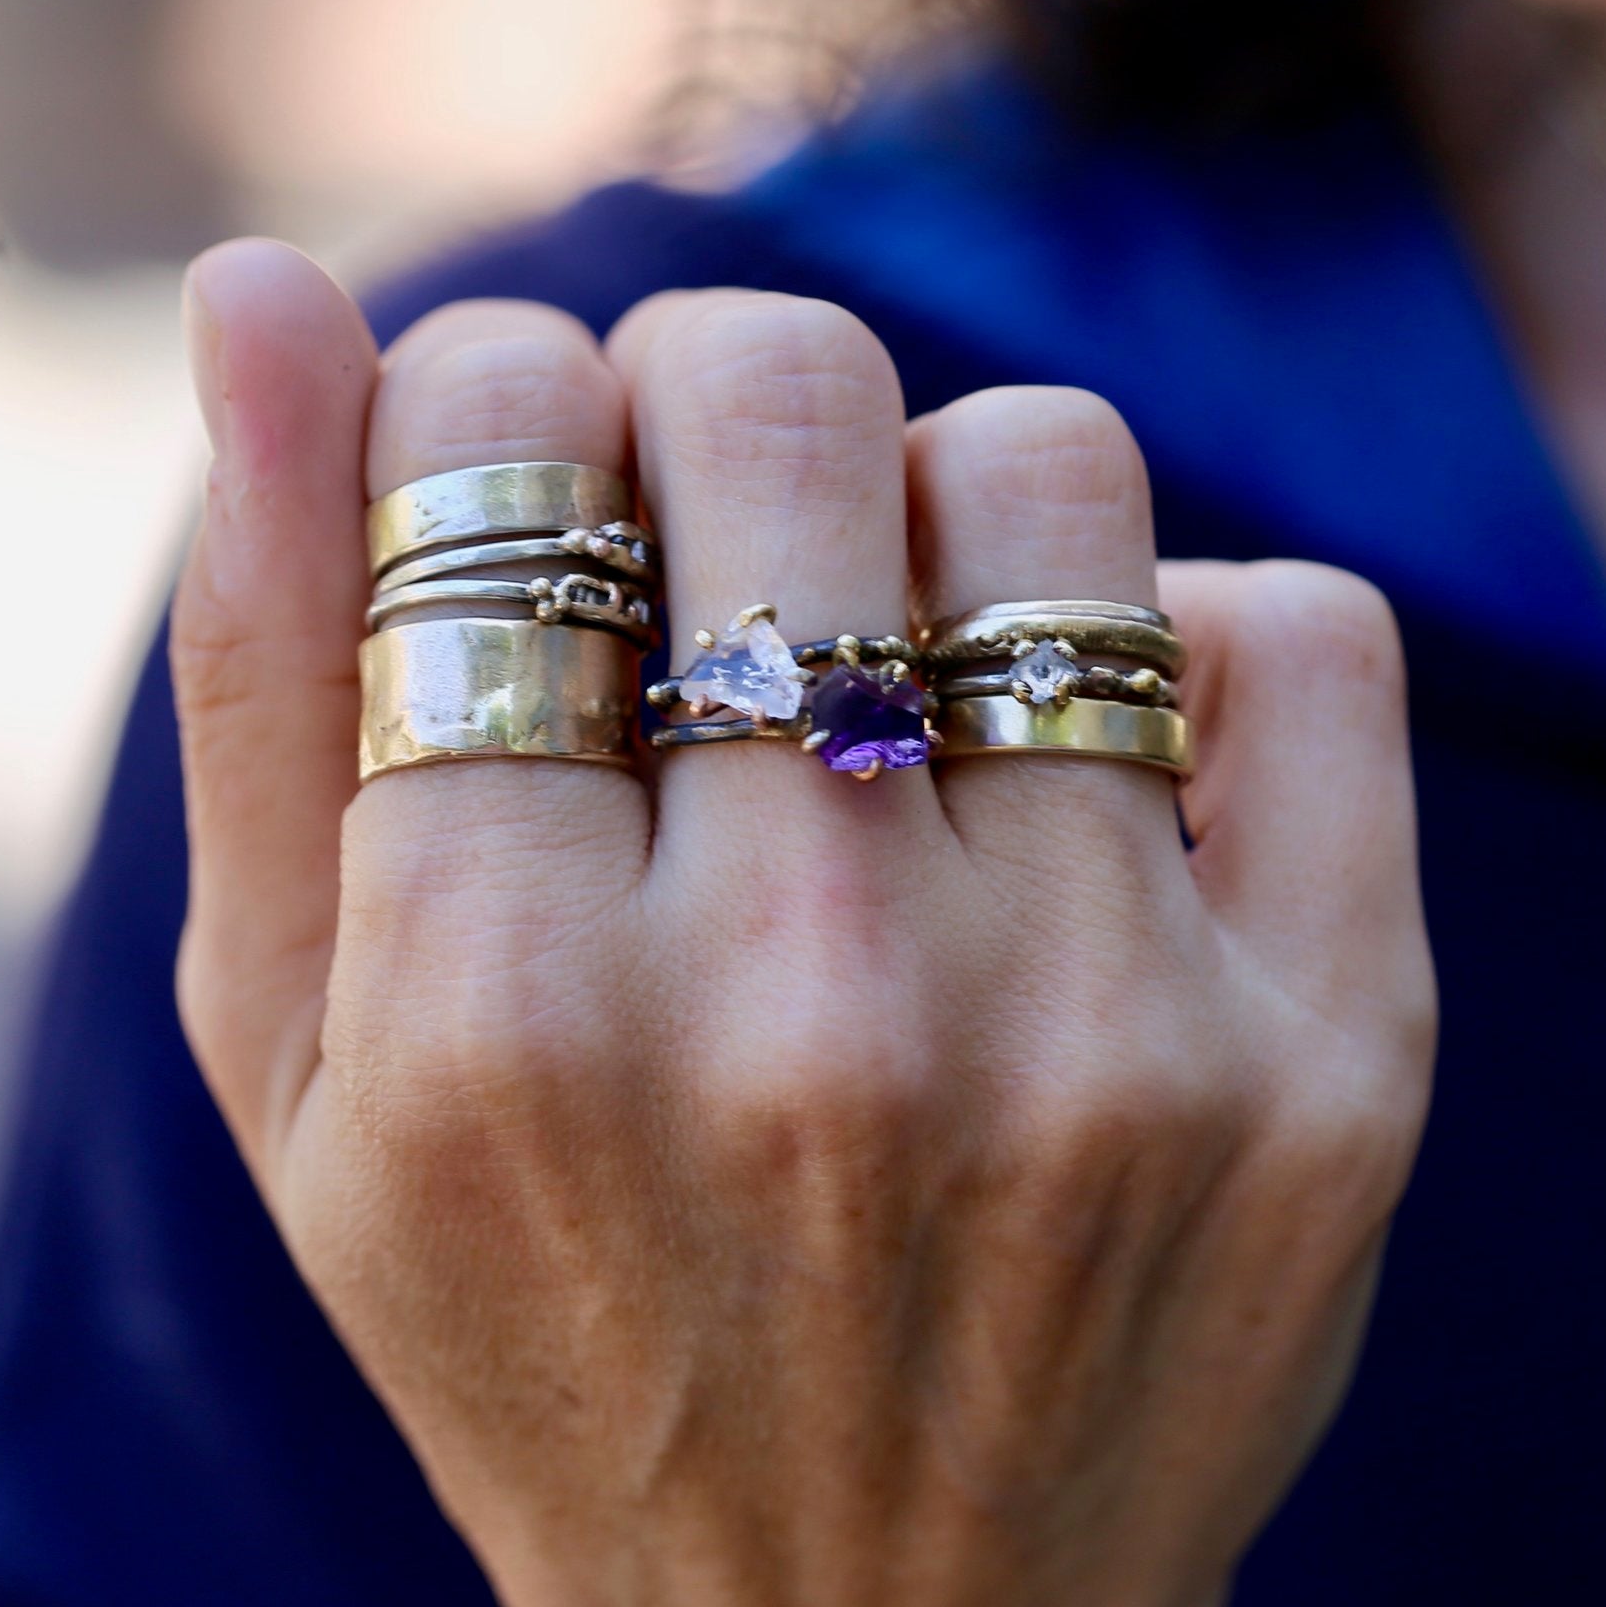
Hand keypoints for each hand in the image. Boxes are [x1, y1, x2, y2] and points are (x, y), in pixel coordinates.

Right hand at [170, 242, 1434, 1606]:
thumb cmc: (555, 1315)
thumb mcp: (314, 1064)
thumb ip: (274, 671)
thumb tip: (267, 291)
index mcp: (506, 1007)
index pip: (502, 435)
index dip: (505, 393)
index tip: (543, 492)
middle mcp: (818, 1012)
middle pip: (786, 391)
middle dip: (721, 400)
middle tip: (723, 534)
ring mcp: (1109, 1033)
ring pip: (1048, 465)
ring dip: (951, 502)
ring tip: (906, 661)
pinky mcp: (1338, 1056)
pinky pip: (1300, 629)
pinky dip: (1197, 628)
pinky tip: (1104, 768)